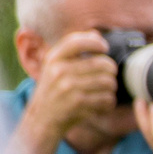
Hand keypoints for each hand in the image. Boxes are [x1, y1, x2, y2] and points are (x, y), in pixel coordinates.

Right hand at [21, 30, 121, 145]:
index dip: (96, 42)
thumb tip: (96, 34)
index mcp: (53, 58)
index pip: (78, 41)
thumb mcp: (55, 66)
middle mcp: (59, 71)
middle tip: (107, 76)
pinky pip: (107, 99)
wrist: (41, 120)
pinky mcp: (77, 104)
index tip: (104, 48)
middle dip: (110, 71)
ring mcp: (68, 88)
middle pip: (103, 64)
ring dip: (111, 88)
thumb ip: (73, 50)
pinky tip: (100, 104)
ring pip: (109, 82)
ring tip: (104, 91)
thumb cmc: (53, 90)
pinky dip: (108, 103)